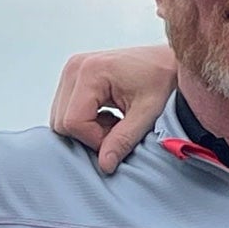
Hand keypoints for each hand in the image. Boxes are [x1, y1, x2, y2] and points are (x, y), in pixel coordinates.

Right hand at [49, 45, 178, 174]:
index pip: (72, 122)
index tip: (120, 138)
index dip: (95, 140)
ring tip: (116, 123)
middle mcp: (74, 67)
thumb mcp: (147, 113)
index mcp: (90, 71)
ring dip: (88, 130)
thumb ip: (124, 140)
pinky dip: (86, 122)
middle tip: (119, 131)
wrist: (167, 61)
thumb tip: (104, 166)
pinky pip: (66, 111)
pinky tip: (109, 116)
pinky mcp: (74, 77)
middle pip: (61, 123)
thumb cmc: (162, 80)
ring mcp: (71, 71)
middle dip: (89, 136)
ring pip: (61, 119)